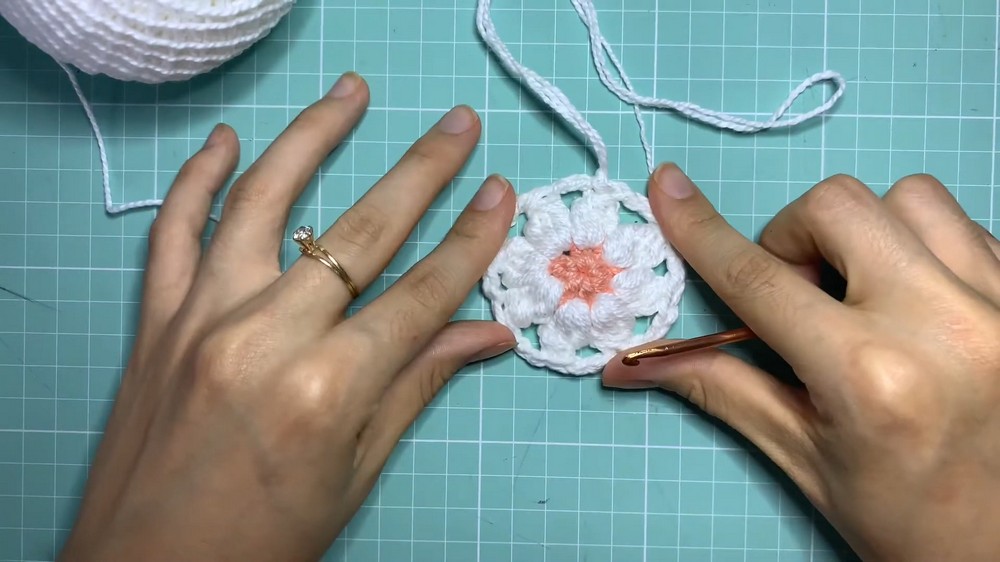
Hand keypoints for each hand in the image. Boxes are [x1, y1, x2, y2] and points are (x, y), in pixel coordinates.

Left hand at [59, 73, 515, 561]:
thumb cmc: (262, 543)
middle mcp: (264, 338)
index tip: (501, 195)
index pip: (421, 294)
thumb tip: (489, 336)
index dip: (470, 242)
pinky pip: (172, 231)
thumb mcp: (355, 473)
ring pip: (262, 201)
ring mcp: (201, 319)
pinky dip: (196, 179)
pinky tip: (225, 141)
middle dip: (421, 172)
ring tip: (352, 92)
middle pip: (360, 233)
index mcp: (328, 389)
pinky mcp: (154, 322)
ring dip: (313, 138)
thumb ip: (416, 386)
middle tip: (459, 125)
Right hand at [604, 165, 999, 560]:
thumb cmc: (905, 519)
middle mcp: (943, 326)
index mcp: (870, 378)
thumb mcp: (803, 457)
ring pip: (909, 198)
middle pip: (839, 206)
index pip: (760, 281)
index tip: (668, 190)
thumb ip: (720, 387)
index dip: (702, 231)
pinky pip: (963, 226)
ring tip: (865, 294)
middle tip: (799, 294)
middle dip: (795, 237)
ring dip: (866, 233)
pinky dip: (921, 248)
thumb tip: (628, 365)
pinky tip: (916, 303)